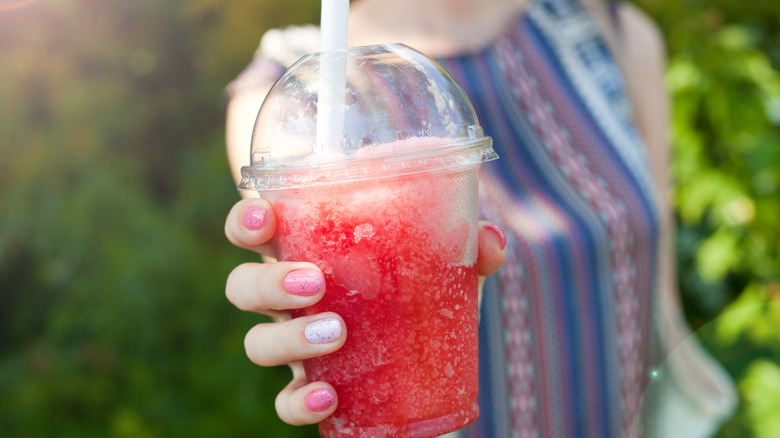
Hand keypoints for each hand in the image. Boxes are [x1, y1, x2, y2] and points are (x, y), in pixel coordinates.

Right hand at [224, 197, 506, 425]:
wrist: (416, 345)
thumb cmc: (411, 282)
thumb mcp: (436, 258)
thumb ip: (464, 244)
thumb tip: (488, 242)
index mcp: (307, 251)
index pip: (255, 230)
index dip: (245, 221)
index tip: (265, 217)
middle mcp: (289, 297)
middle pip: (243, 287)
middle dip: (268, 283)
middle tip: (315, 283)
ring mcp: (296, 344)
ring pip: (257, 343)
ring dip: (287, 339)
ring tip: (335, 332)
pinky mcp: (311, 386)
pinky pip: (286, 401)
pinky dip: (299, 403)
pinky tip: (327, 397)